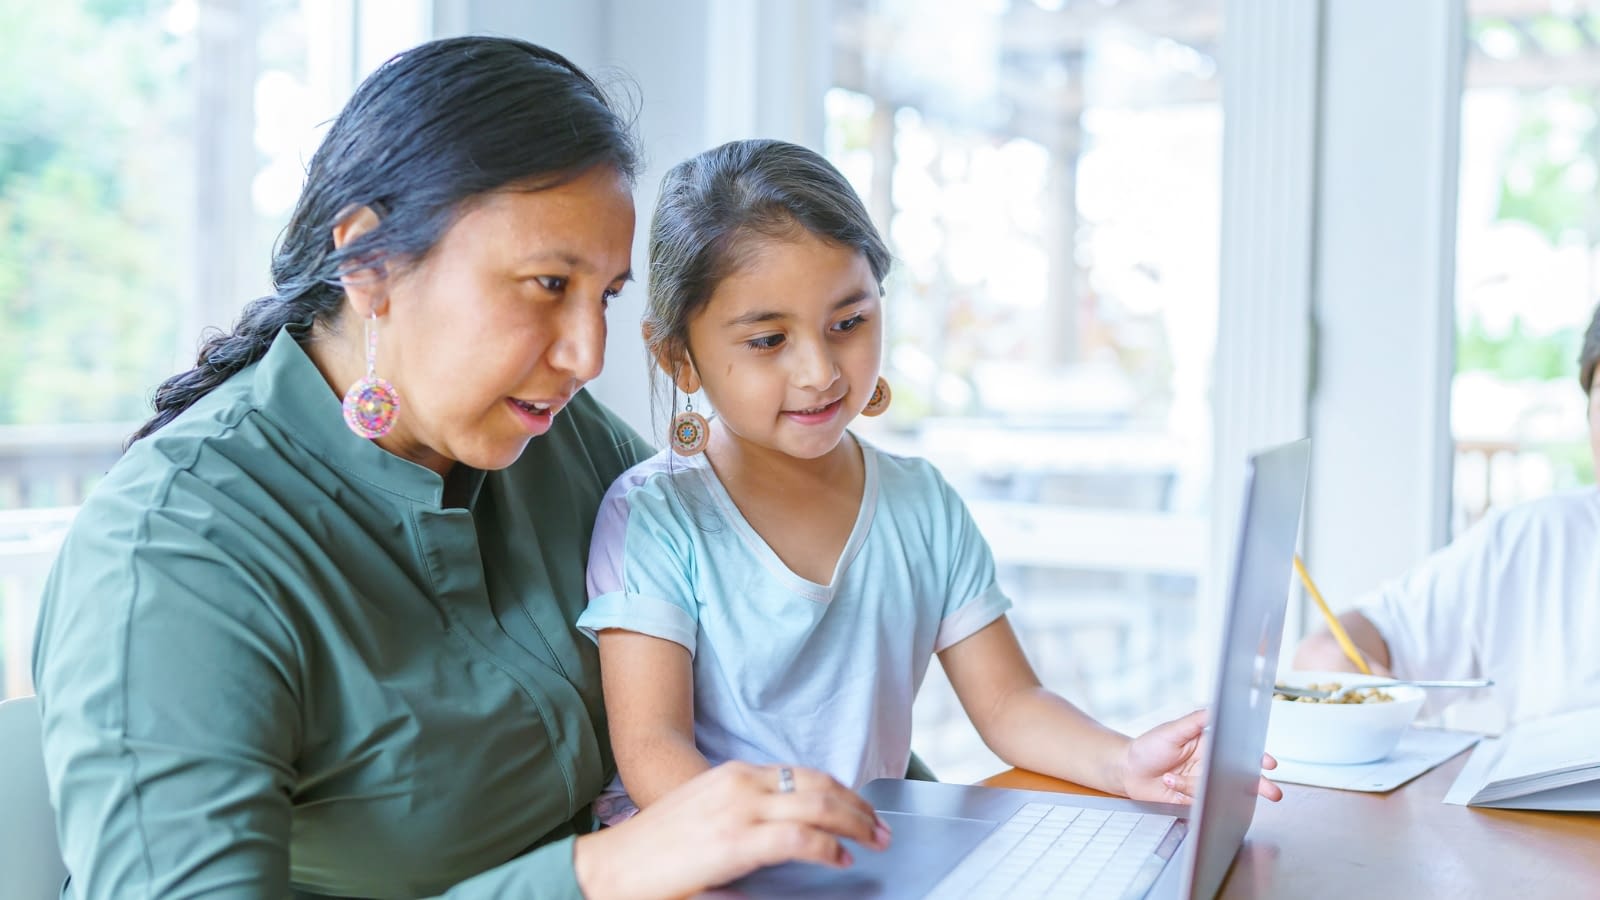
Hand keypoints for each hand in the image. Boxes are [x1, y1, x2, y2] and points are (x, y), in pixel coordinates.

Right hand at [573, 761, 892, 899]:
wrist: (610, 869)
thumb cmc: (652, 852)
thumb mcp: (704, 814)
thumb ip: (742, 813)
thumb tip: (786, 830)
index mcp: (732, 774)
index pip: (801, 773)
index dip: (838, 791)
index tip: (859, 809)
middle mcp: (740, 783)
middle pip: (818, 784)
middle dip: (857, 806)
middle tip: (880, 827)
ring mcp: (739, 810)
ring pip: (818, 804)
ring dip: (854, 822)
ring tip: (874, 839)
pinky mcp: (737, 841)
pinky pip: (799, 837)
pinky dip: (828, 846)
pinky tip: (840, 858)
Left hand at [1119, 708, 1282, 803]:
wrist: (1128, 771)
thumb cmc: (1148, 747)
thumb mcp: (1172, 730)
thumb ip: (1196, 720)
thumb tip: (1217, 707)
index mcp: (1209, 747)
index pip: (1238, 752)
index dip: (1256, 758)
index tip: (1268, 762)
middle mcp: (1210, 767)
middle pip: (1240, 778)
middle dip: (1257, 785)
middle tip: (1272, 792)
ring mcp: (1202, 785)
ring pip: (1215, 791)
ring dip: (1191, 786)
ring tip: (1170, 777)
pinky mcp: (1193, 801)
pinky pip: (1200, 802)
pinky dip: (1184, 793)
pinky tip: (1169, 784)